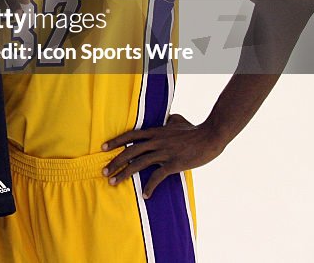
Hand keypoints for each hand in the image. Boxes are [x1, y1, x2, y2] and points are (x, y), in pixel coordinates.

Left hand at [102, 114, 224, 197]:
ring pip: (139, 164)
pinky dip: (150, 186)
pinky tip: (145, 195)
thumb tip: (167, 118)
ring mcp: (164, 153)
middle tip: (104, 171)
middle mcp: (156, 141)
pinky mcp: (174, 164)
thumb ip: (168, 120)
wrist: (210, 136)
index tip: (103, 148)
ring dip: (124, 174)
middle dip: (115, 161)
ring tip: (113, 182)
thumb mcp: (178, 120)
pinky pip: (158, 176)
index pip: (130, 136)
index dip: (116, 141)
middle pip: (130, 151)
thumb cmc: (195, 129)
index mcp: (155, 132)